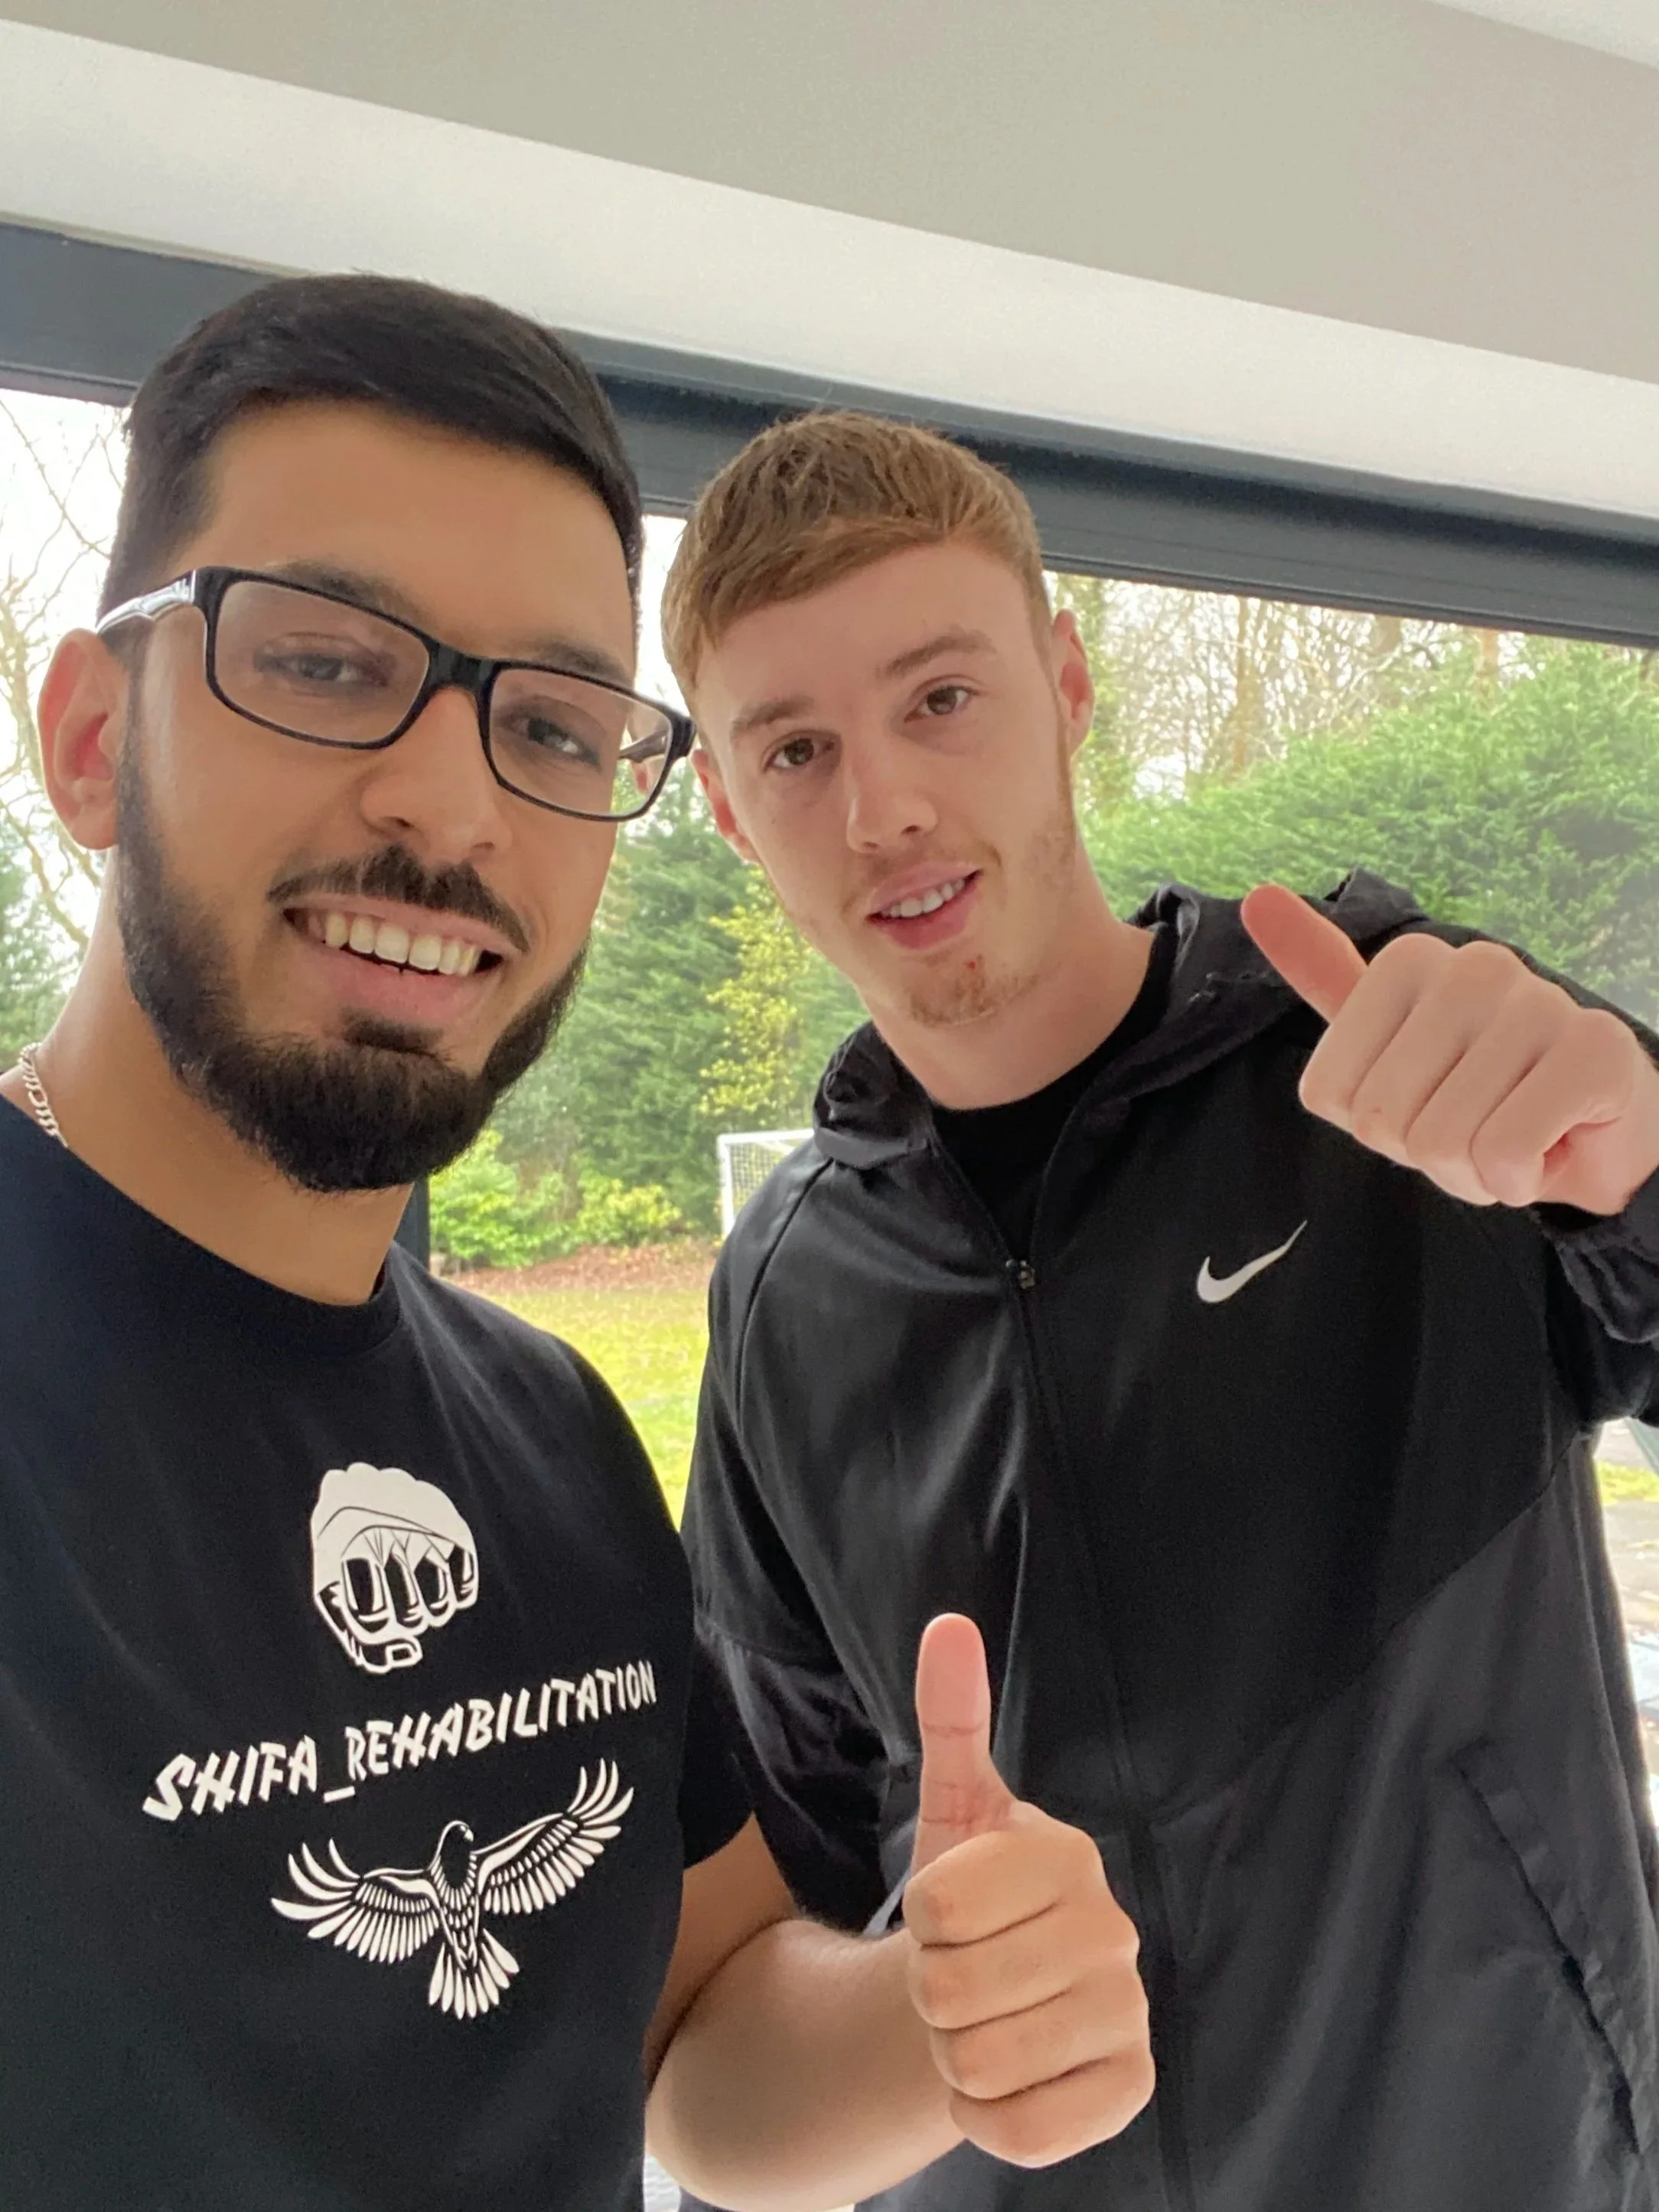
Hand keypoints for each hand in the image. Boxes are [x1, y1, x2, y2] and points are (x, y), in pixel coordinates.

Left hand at [903, 1616, 1152, 2168]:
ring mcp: (1129, 2015)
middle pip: (953, 1988)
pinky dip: (990, 2120)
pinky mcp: (1131, 2092)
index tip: (944, 1911)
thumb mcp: (954, 1808)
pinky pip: (1025, 2131)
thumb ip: (952, 1717)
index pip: (938, 1904)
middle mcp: (1114, 1930)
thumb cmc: (970, 1902)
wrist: (992, 1998)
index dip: (919, 1917)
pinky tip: (1005, 2083)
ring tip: (980, 2023)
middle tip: (959, 1976)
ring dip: (955, 2057)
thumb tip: (948, 1625)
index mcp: (1067, 1854)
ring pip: (982, 2062)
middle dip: (931, 1993)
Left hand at [1242, 883, 1658, 1214]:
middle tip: (1476, 1129)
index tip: (1425, 1104)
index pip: (1330, 1093)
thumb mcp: (1388, 1043)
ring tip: (1512, 1137)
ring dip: (1475, 1172)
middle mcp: (1474, 966)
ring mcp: (1538, 1002)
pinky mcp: (1594, 1050)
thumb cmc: (1484, 1095)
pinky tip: (1548, 1148)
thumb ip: (1323, 974)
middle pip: (1383, 1119)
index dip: (1372, 1128)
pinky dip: (1517, 1179)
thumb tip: (1258, 896)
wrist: (1598, 1135)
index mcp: (1410, 963)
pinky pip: (1503, 1153)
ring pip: (1443, 1141)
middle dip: (1426, 1155)